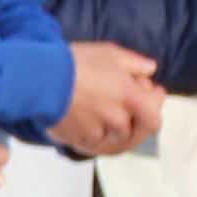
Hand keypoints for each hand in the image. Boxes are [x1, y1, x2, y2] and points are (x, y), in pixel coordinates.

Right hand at [48, 39, 163, 154]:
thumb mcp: (109, 53)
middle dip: (134, 119)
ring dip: (114, 129)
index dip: (155, 107)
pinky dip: (95, 135)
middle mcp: (116, 120)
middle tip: (127, 105)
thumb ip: (135, 63)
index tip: (151, 93)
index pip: (155, 119)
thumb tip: (150, 69)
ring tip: (104, 112)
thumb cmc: (73, 63)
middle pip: (135, 132)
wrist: (40, 79)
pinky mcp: (77, 140)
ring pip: (114, 140)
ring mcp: (97, 133)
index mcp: (130, 98)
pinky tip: (89, 121)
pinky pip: (93, 144)